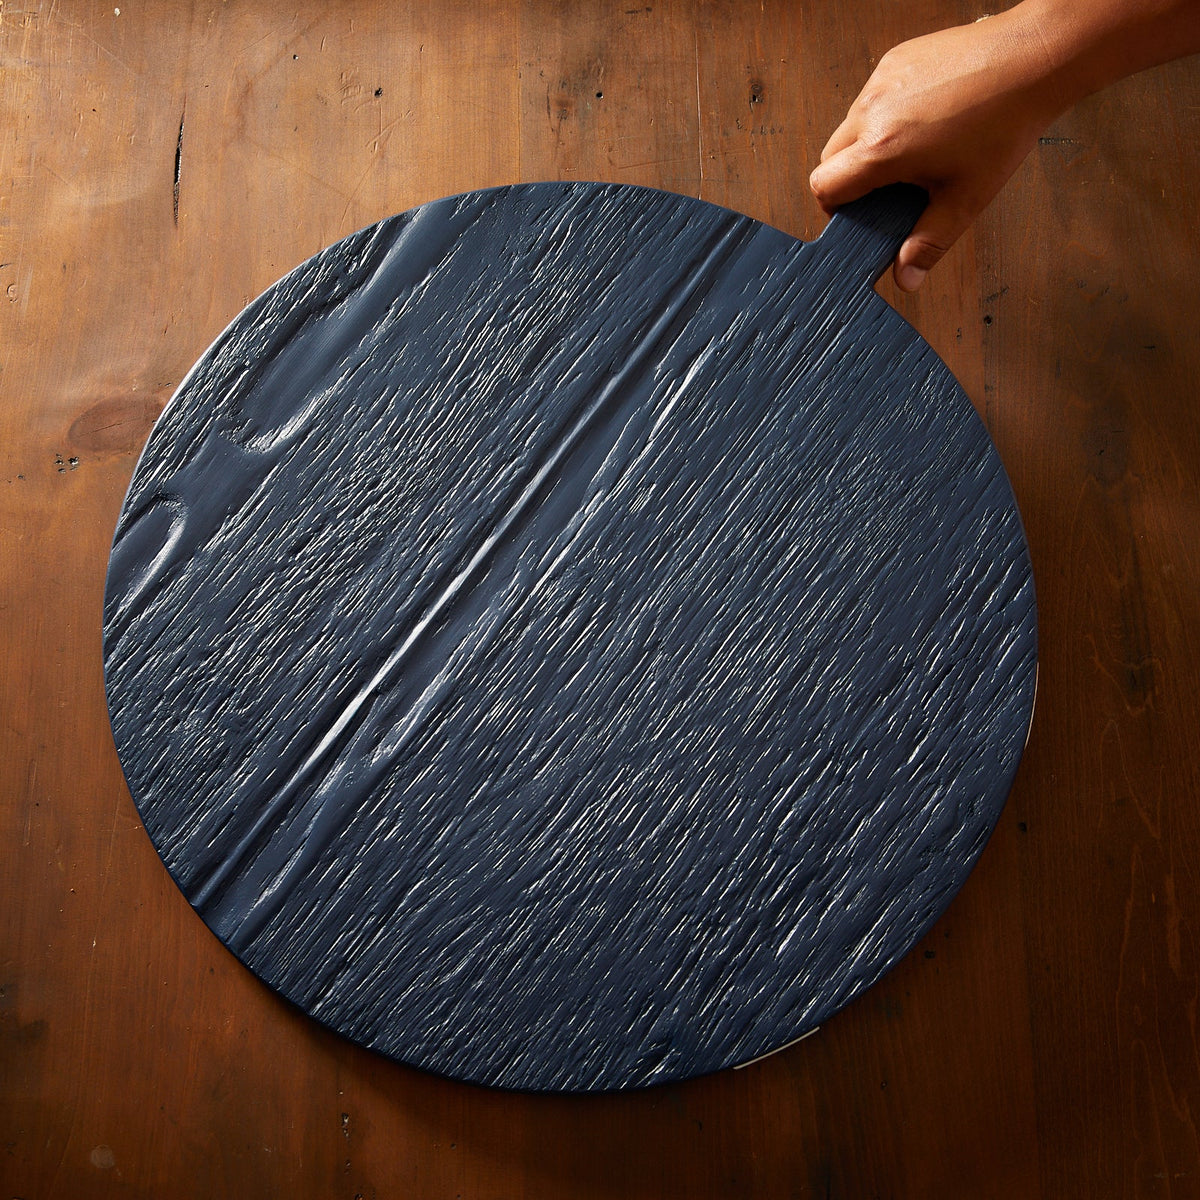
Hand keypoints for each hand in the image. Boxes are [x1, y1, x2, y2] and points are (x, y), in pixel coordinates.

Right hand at [810, 10, 1069, 290]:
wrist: (1031, 61)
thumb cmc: (1004, 124)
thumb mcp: (965, 198)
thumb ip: (929, 243)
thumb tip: (906, 278)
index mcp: (882, 150)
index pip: (824, 185)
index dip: (834, 207)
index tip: (855, 213)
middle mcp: (873, 111)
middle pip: (831, 157)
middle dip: (849, 177)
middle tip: (885, 188)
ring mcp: (881, 80)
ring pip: (850, 125)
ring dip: (867, 145)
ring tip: (911, 152)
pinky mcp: (895, 59)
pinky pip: (873, 96)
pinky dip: (886, 114)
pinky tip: (922, 119)